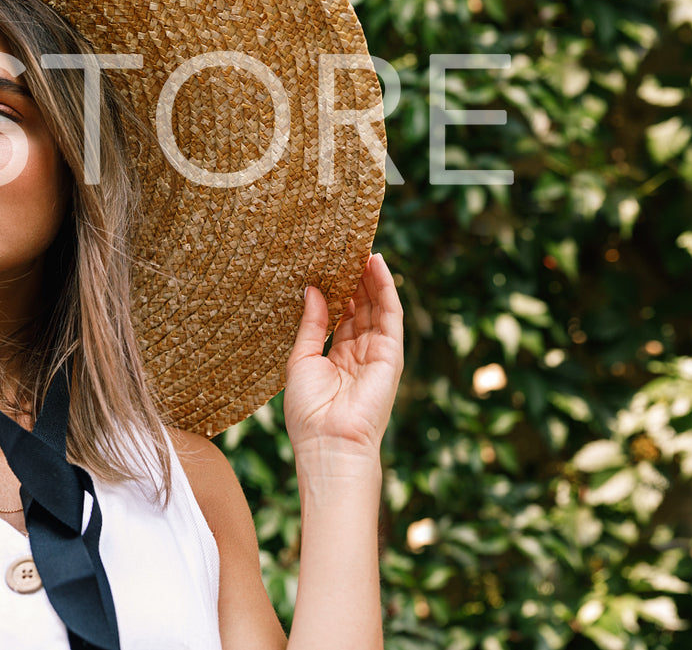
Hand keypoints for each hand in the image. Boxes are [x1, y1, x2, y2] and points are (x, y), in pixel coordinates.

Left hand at [283, 253, 404, 462]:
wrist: (329, 442)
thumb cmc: (308, 411)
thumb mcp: (301, 360)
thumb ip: (311, 325)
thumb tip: (313, 290)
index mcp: (336, 359)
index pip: (341, 317)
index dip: (338, 291)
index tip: (329, 265)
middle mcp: (358, 354)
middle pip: (360, 309)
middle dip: (355, 280)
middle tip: (346, 249)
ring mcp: (377, 354)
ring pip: (377, 307)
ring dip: (371, 278)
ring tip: (362, 249)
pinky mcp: (391, 354)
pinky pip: (390, 315)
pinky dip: (386, 288)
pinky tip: (378, 265)